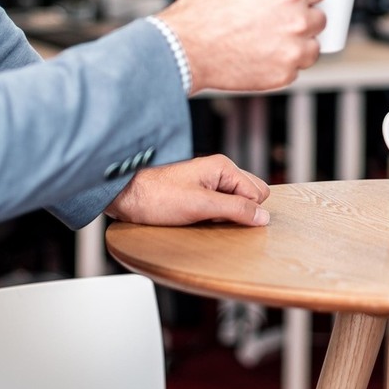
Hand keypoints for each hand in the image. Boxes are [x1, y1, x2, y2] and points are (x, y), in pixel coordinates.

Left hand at [105, 154, 271, 226]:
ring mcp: (208, 183)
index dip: (244, 211)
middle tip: (214, 218)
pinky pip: (219, 208)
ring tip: (201, 219)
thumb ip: (236, 209)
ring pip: (234, 204)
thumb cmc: (156, 196)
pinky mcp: (198, 195)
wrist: (125, 197)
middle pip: (249, 196)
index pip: (257, 193)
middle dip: (239, 212)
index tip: (223, 217)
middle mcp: (218, 172)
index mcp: (223, 167)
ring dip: (225, 216)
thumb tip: (263, 217)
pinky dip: (213, 218)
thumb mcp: (201, 206)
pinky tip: (197, 221)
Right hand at [161, 0, 328, 92]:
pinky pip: (297, 68)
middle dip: (305, 13)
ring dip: (300, 41)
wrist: (183, 50)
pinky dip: (286, 62)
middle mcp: (296, 23)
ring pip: (312, 46)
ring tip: (274, 36)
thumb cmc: (203, 12)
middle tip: (281, 14)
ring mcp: (291, 53)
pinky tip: (265, 53)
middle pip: (319, 17)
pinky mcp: (282, 76)